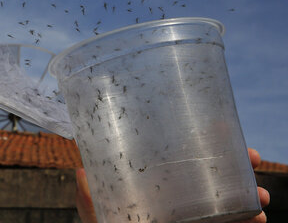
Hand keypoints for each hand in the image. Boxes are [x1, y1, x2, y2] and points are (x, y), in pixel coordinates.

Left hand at [75, 148, 270, 222]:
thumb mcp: (98, 215)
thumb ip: (89, 196)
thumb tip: (79, 169)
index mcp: (157, 187)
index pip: (183, 159)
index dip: (205, 143)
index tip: (223, 128)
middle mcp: (180, 200)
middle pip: (212, 175)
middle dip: (237, 164)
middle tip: (252, 157)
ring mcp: (196, 216)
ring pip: (229, 200)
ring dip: (250, 193)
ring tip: (261, 195)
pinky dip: (249, 219)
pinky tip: (258, 218)